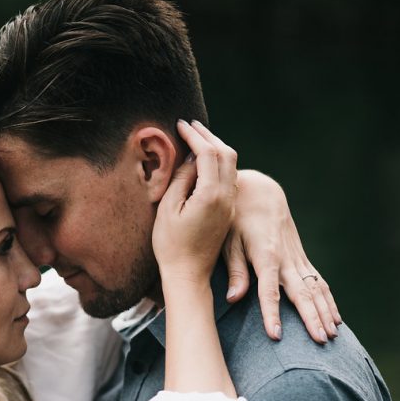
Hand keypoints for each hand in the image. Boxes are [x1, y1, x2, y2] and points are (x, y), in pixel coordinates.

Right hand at [152, 119, 236, 284]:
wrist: (188, 275)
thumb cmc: (171, 246)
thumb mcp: (168, 209)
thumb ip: (180, 179)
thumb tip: (191, 159)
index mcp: (211, 195)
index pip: (207, 153)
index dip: (194, 135)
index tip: (180, 125)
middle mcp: (227, 197)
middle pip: (226, 154)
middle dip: (209, 136)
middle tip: (191, 126)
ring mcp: (230, 205)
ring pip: (231, 164)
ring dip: (216, 147)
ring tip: (197, 138)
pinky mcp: (228, 211)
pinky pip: (229, 177)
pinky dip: (218, 162)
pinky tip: (204, 161)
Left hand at [224, 168, 340, 342]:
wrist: (259, 192)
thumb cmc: (237, 218)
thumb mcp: (229, 240)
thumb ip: (235, 270)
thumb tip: (233, 299)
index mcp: (266, 256)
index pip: (269, 291)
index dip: (272, 313)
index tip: (276, 335)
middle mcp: (286, 259)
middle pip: (302, 293)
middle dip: (312, 318)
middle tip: (321, 341)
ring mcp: (297, 259)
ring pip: (316, 289)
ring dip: (325, 312)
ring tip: (333, 336)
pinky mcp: (301, 258)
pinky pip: (319, 282)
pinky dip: (328, 301)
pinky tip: (336, 319)